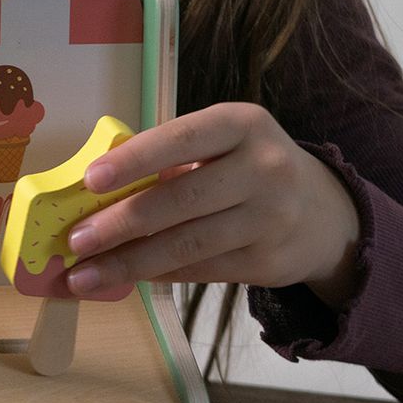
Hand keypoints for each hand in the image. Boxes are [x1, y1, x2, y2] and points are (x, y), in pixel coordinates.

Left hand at [64, 103, 362, 308]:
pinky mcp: (270, 262)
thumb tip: (94, 191)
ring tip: (85, 274)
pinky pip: (201, 270)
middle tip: (76, 239)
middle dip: (121, 223)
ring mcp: (271, 218)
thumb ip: (171, 157)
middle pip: (182, 199)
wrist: (326, 213)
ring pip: (188, 244)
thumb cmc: (247, 166)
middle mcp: (264, 168)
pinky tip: (125, 278)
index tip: (90, 179)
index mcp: (242, 124)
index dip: (135, 159)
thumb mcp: (222, 143)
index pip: (182, 138)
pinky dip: (158, 275)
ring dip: (130, 262)